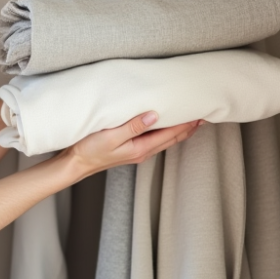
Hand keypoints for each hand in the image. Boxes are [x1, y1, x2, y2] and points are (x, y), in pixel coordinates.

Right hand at [60, 112, 202, 180]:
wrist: (76, 164)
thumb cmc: (90, 150)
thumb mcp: (111, 136)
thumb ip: (133, 126)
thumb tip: (154, 116)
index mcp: (140, 148)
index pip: (170, 134)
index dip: (186, 125)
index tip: (199, 114)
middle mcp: (142, 151)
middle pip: (172, 139)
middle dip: (188, 128)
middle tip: (203, 116)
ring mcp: (137, 151)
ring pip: (165, 140)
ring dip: (179, 131)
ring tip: (191, 121)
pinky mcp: (130, 149)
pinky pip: (155, 140)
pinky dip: (166, 132)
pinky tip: (165, 127)